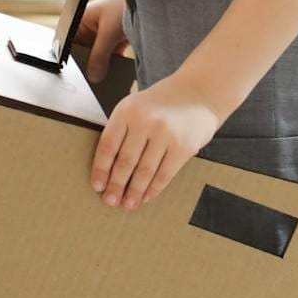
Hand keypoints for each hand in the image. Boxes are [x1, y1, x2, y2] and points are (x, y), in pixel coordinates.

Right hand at [77, 0, 127, 82]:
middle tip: (92, 85)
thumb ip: (99, 56)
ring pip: (97, 56)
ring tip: (104, 85)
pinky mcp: (115, 39)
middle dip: (88, 67)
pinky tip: (116, 78)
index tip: (76, 77)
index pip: (67, 44)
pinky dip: (113, 65)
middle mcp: (88, 27)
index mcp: (79, 20)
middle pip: (82, 53)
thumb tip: (93, 77)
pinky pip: (110, 56)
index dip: (70, 61)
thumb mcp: (109, 32)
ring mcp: (102, 34)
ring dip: (102, 68)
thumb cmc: (125, 4)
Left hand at [92, 72, 220, 209]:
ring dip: (134, 192)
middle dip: (116, 186)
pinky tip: (147, 197)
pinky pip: (164, 174)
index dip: (100, 169)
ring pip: (144, 172)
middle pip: (125, 162)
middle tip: (110, 202)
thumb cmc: (163, 103)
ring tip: (128, 205)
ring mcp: (166, 134)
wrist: (200, 92)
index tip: (97, 187)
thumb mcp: (136, 106)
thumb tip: (107, 170)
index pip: (108, 146)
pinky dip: (154, 189)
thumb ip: (122, 129)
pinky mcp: (183, 147)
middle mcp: (145, 121)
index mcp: (127, 110)